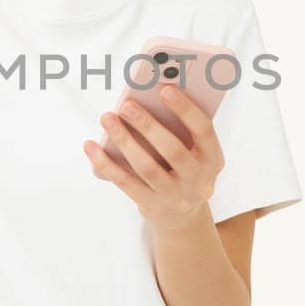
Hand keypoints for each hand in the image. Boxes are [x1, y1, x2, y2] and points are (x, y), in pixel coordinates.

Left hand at [82, 85, 225, 229]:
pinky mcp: (153, 208)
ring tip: (107, 119)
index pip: (204, 131)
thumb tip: (146, 99)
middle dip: (148, 125)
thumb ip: (179, 129)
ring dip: (124, 141)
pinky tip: (90, 146)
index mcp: (214, 160)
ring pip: (147, 168)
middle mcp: (199, 181)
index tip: (164, 89)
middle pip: (173, 150)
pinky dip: (106, 164)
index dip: (185, 109)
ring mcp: (176, 198)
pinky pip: (126, 184)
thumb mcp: (193, 152)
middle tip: (127, 105)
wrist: (182, 216)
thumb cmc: (182, 168)